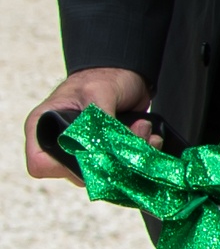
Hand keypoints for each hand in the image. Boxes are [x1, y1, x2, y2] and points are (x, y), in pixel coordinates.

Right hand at [24, 67, 148, 180]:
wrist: (127, 74)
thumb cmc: (103, 78)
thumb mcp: (97, 93)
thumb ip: (100, 120)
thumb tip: (107, 148)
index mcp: (43, 127)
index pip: (40, 163)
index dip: (62, 167)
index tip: (91, 155)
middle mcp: (61, 142)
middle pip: (77, 174)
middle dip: (109, 161)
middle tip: (129, 138)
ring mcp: (84, 149)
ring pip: (105, 172)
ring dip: (130, 156)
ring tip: (142, 129)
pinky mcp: (106, 152)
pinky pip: (123, 166)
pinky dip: (140, 153)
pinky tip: (149, 136)